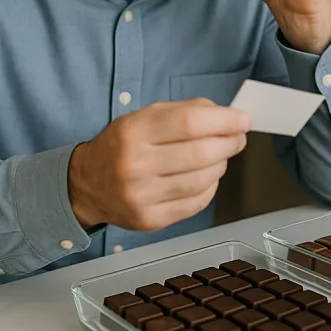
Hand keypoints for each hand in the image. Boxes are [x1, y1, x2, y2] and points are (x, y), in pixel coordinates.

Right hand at [67, 99, 250, 230]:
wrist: (87, 184)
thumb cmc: (123, 145)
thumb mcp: (145, 116)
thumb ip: (185, 111)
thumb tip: (227, 115)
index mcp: (134, 132)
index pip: (190, 123)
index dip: (224, 121)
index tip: (243, 119)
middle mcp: (135, 165)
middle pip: (200, 153)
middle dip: (229, 143)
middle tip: (238, 138)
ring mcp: (141, 196)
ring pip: (202, 180)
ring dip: (221, 165)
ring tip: (220, 156)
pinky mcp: (149, 220)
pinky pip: (195, 203)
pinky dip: (209, 187)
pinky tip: (207, 177)